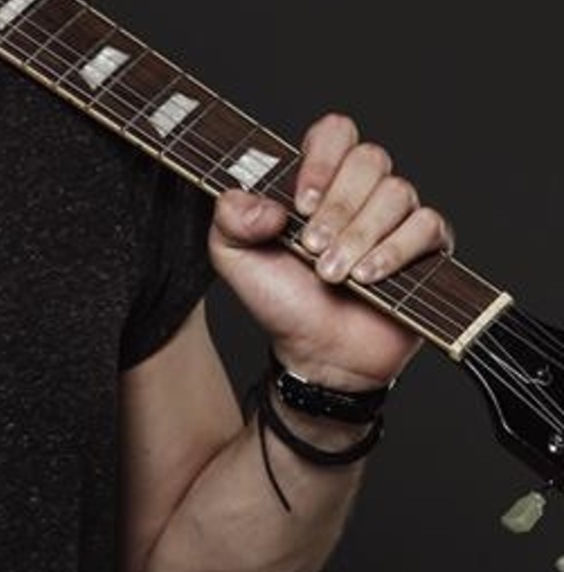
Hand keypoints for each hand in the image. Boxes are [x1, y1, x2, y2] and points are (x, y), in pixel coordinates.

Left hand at [208, 113, 453, 389]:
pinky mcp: (428, 245)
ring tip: (331, 273)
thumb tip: (255, 202)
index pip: (335, 132)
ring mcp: (398, 215)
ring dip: (358, 236)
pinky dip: (393, 251)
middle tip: (311, 247)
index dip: (322, 160)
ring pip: (398, 192)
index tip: (301, 204)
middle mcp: (362, 190)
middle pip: (370, 158)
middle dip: (338, 207)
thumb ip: (230, 219)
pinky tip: (366, 277)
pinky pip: (426, 225)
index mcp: (320, 181)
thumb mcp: (234, 257)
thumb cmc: (281, 300)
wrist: (317, 351)